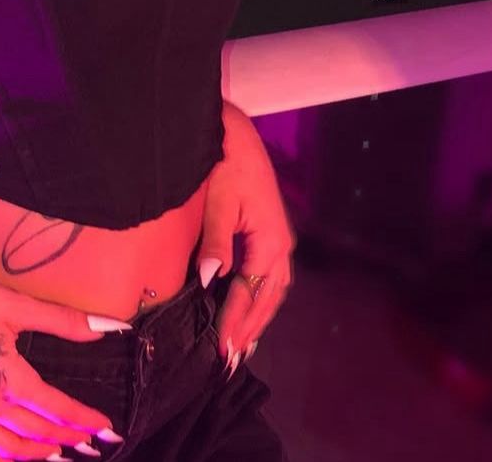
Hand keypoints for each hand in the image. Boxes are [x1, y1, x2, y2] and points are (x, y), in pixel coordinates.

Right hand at [0, 264, 125, 461]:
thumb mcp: (14, 304)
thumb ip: (64, 320)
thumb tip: (112, 327)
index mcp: (6, 377)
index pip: (56, 408)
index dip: (85, 419)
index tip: (108, 428)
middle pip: (36, 433)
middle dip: (69, 440)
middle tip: (93, 444)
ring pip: (8, 451)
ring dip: (38, 456)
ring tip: (61, 455)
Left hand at [195, 101, 295, 374]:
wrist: (234, 132)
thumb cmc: (225, 163)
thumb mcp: (218, 202)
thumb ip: (216, 242)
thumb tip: (211, 280)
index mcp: (271, 241)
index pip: (250, 292)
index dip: (235, 321)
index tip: (221, 347)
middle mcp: (280, 245)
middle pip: (267, 298)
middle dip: (249, 328)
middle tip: (231, 359)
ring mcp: (277, 239)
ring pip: (272, 289)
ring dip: (257, 316)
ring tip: (242, 343)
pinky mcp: (269, 232)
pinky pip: (268, 275)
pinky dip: (259, 296)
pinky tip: (248, 306)